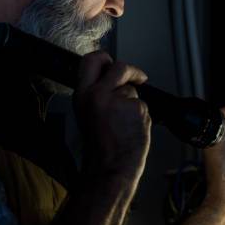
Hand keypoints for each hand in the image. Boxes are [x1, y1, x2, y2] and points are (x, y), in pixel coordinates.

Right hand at [74, 51, 151, 180]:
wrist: (111, 167)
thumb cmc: (100, 145)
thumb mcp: (86, 113)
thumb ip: (96, 92)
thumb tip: (112, 76)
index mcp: (82, 95)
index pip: (91, 61)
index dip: (104, 58)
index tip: (111, 61)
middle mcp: (99, 95)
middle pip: (120, 67)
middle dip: (132, 71)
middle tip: (138, 78)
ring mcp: (120, 101)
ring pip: (132, 91)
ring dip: (132, 104)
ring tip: (124, 123)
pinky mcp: (137, 109)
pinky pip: (142, 105)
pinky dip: (140, 115)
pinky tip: (131, 128)